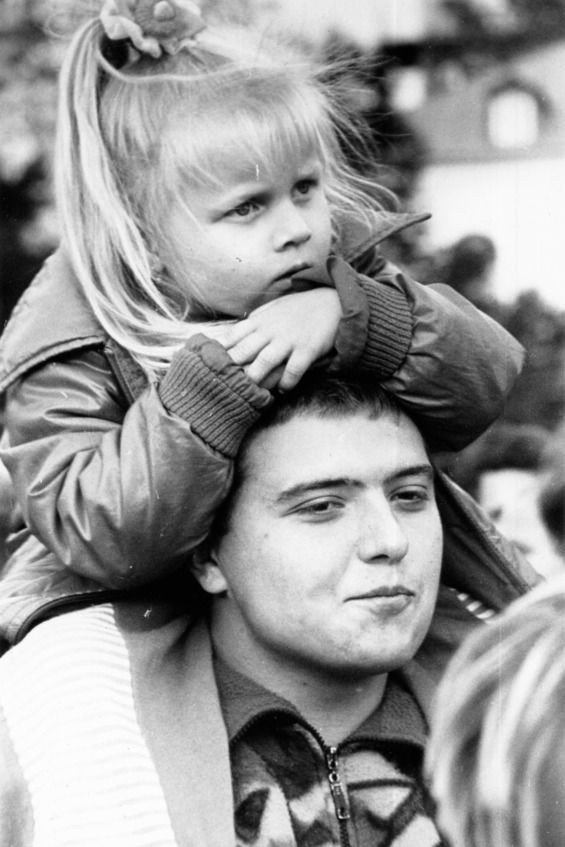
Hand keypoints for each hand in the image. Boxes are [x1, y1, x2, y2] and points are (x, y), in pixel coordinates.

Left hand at [216, 288, 341, 390]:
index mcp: (260, 321)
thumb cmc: (299, 308)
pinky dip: (286, 383)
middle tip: (222, 384)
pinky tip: (282, 390)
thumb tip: (232, 335)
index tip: (210, 365)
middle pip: (244, 351)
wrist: (332, 302)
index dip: (220, 352)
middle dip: (232, 368)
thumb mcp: (272, 309)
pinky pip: (294, 370)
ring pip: (265, 362)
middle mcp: (271, 330)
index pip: (233, 336)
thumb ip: (253, 322)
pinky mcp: (308, 349)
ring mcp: (289, 340)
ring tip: (249, 393)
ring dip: (255, 379)